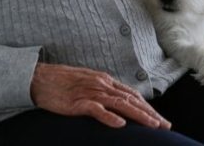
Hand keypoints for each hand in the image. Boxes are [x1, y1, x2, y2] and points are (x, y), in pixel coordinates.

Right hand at [30, 63, 170, 129]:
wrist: (38, 78)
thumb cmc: (60, 82)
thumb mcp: (86, 82)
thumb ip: (101, 90)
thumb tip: (116, 102)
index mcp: (104, 80)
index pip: (131, 94)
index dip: (147, 106)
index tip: (159, 118)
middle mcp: (101, 84)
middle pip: (131, 99)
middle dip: (150, 113)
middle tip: (165, 126)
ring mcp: (90, 92)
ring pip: (120, 104)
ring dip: (139, 115)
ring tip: (153, 125)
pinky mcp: (77, 102)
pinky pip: (96, 109)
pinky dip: (109, 117)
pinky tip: (121, 125)